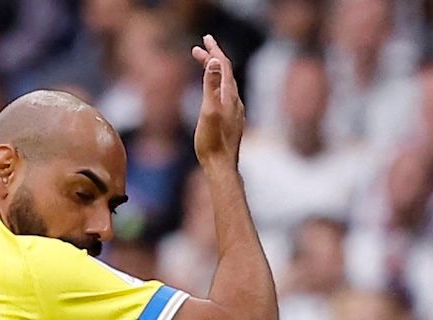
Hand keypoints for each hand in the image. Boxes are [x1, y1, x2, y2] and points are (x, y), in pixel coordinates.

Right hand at [191, 35, 243, 166]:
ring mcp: (234, 111)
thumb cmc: (212, 142)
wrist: (221, 167)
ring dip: (214, 71)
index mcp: (229, 96)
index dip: (214, 50)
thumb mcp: (208, 111)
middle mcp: (235, 101)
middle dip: (212, 57)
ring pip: (225, 83)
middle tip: (197, 48)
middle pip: (225, 72)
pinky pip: (225, 94)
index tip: (205, 38)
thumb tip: (213, 61)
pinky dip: (216, 84)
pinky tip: (213, 90)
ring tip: (202, 63)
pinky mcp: (231, 120)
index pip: (223, 66)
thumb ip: (210, 86)